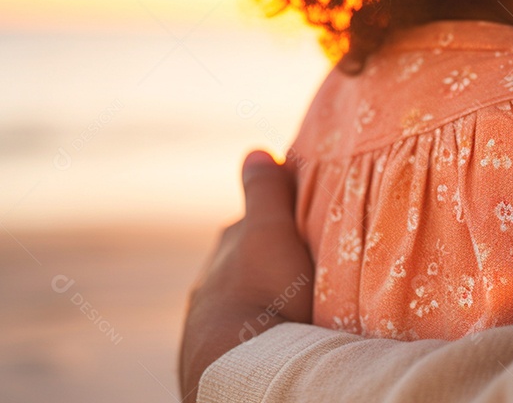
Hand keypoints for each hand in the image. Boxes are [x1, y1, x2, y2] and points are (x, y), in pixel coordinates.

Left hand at [179, 150, 314, 399]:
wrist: (241, 365)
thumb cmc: (269, 294)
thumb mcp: (273, 231)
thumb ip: (266, 192)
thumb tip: (256, 151)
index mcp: (227, 245)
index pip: (254, 223)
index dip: (281, 223)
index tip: (305, 228)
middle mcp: (208, 278)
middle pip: (243, 261)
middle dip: (267, 262)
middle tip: (303, 270)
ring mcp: (204, 318)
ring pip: (238, 298)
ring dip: (260, 299)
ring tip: (291, 310)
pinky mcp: (207, 354)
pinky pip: (236, 331)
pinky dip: (253, 328)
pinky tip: (272, 336)